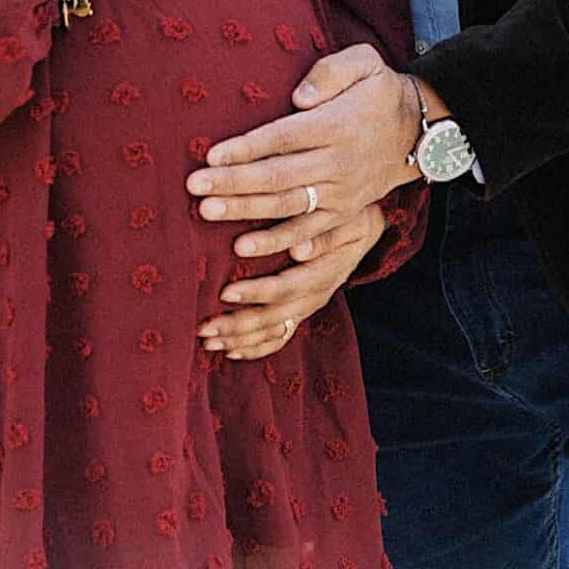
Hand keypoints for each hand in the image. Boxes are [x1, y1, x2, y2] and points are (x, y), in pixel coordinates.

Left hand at [186, 46, 420, 249]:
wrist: (420, 132)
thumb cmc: (379, 92)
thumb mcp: (366, 64)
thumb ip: (331, 72)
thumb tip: (299, 96)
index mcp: (337, 125)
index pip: (283, 138)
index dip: (246, 148)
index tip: (211, 155)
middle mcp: (338, 162)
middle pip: (278, 176)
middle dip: (233, 184)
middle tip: (194, 189)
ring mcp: (343, 192)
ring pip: (288, 207)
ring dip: (246, 213)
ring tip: (208, 214)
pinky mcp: (346, 212)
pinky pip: (310, 232)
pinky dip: (279, 242)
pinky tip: (247, 250)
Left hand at [200, 202, 385, 360]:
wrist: (364, 230)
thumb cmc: (349, 218)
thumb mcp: (345, 221)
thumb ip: (324, 235)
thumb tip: (297, 248)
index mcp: (323, 274)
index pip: (286, 287)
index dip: (256, 292)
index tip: (225, 292)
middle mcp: (314, 296)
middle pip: (274, 318)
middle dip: (237, 324)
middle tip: (204, 327)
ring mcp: (307, 307)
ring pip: (273, 332)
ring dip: (239, 339)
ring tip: (207, 341)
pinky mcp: (301, 312)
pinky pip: (279, 338)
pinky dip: (255, 348)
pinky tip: (230, 351)